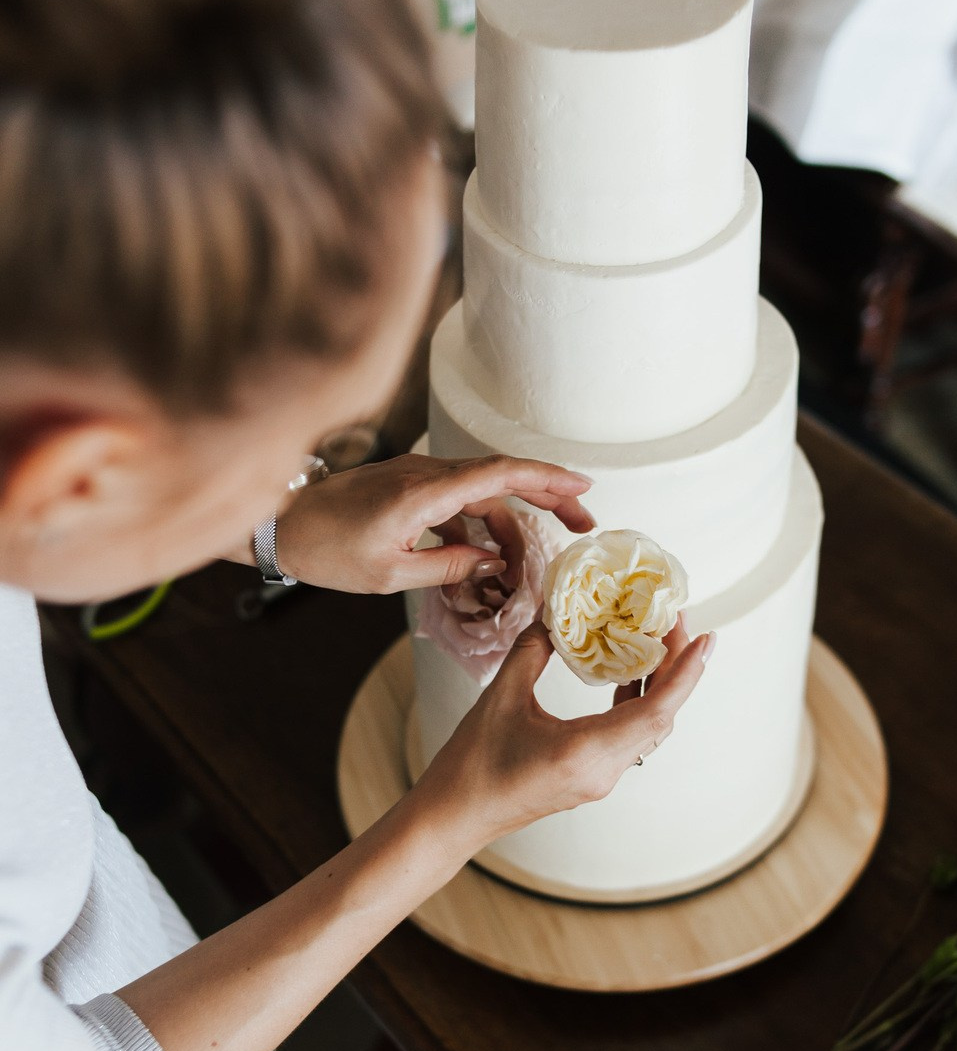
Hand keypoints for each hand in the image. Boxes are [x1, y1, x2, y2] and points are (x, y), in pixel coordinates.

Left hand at [273, 453, 594, 593]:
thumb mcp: (392, 575)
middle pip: (502, 477)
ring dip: (513, 522)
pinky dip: (480, 526)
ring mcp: (418, 478)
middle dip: (548, 497)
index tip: (583, 490)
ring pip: (482, 493)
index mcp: (425, 493)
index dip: (547, 479)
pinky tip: (489, 557)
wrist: (279, 525)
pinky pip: (458, 502)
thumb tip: (494, 564)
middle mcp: (426, 475)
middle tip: (583, 523)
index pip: (500, 475)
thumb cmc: (327, 551)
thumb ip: (448, 567)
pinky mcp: (408, 488)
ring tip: (534, 559)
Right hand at [417, 611, 712, 851]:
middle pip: (661, 717)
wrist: (455, 817)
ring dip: (658, 686)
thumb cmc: (472, 764)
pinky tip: (625, 674)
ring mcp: (599, 779)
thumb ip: (532, 650)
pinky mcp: (589, 779)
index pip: (657, 709)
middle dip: (676, 669)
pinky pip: (628, 738)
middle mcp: (604, 770)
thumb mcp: (500, 697)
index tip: (707, 637)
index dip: (687, 672)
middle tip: (672, 622)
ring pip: (647, 729)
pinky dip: (635, 703)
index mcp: (587, 751)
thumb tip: (555, 614)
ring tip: (655, 641)